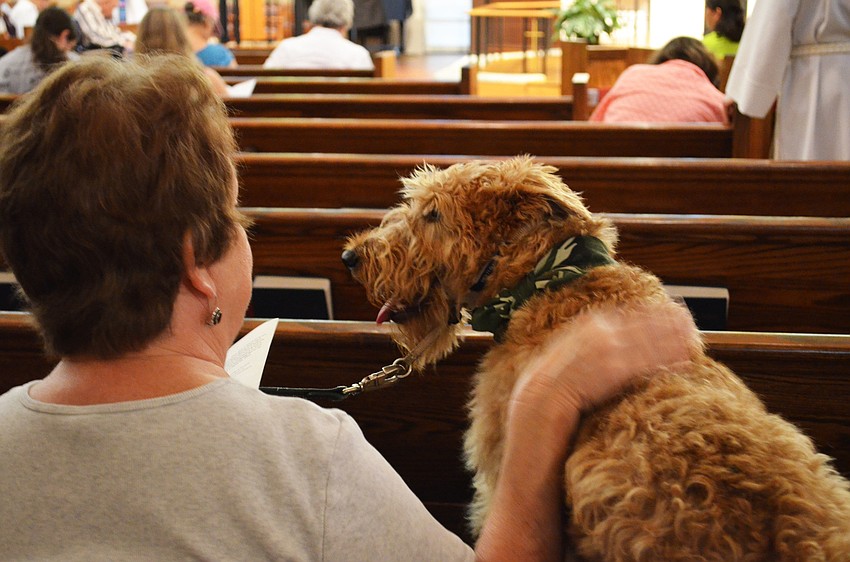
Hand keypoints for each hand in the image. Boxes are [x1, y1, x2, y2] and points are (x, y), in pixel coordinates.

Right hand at [476, 303, 697, 561]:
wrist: (523, 521)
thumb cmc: (556, 484)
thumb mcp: (578, 431)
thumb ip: (596, 404)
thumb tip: (636, 384)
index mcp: (542, 375)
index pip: (588, 331)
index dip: (631, 320)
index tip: (668, 316)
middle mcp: (536, 375)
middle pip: (595, 332)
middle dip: (644, 322)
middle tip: (686, 320)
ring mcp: (537, 389)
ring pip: (599, 349)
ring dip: (648, 339)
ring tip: (688, 339)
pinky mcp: (544, 408)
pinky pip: (594, 377)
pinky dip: (633, 366)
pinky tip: (666, 366)